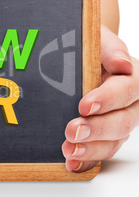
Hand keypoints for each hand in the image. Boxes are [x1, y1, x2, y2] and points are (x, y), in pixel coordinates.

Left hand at [63, 25, 138, 171]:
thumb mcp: (98, 38)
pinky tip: (72, 163)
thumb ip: (109, 48)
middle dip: (96, 129)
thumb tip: (122, 63)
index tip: (84, 105)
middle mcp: (130, 104)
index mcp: (132, 78)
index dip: (108, 99)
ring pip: (113, 141)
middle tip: (72, 131)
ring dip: (91, 149)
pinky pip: (100, 151)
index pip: (126, 90)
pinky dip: (86, 160)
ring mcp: (118, 121)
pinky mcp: (104, 136)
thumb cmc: (91, 47)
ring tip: (69, 150)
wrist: (80, 57)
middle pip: (122, 121)